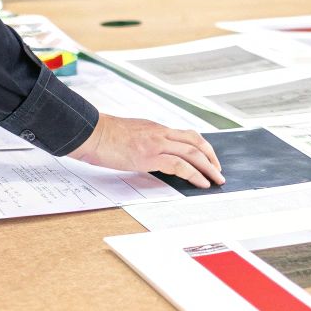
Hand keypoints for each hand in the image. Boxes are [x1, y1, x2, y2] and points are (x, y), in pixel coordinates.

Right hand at [67, 115, 225, 188]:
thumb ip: (142, 142)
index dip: (202, 147)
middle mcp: (160, 133)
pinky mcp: (150, 156)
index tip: (209, 159)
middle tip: (219, 171)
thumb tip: (147, 155)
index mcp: (155, 128)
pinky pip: (179, 165)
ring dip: (208, 167)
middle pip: (195, 141)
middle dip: (211, 157)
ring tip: (216, 179)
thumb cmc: (103, 136)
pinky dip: (194, 174)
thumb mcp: (129, 135)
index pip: (186, 135)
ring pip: (192, 152)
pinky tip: (201, 182)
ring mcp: (156, 143)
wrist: (91, 132)